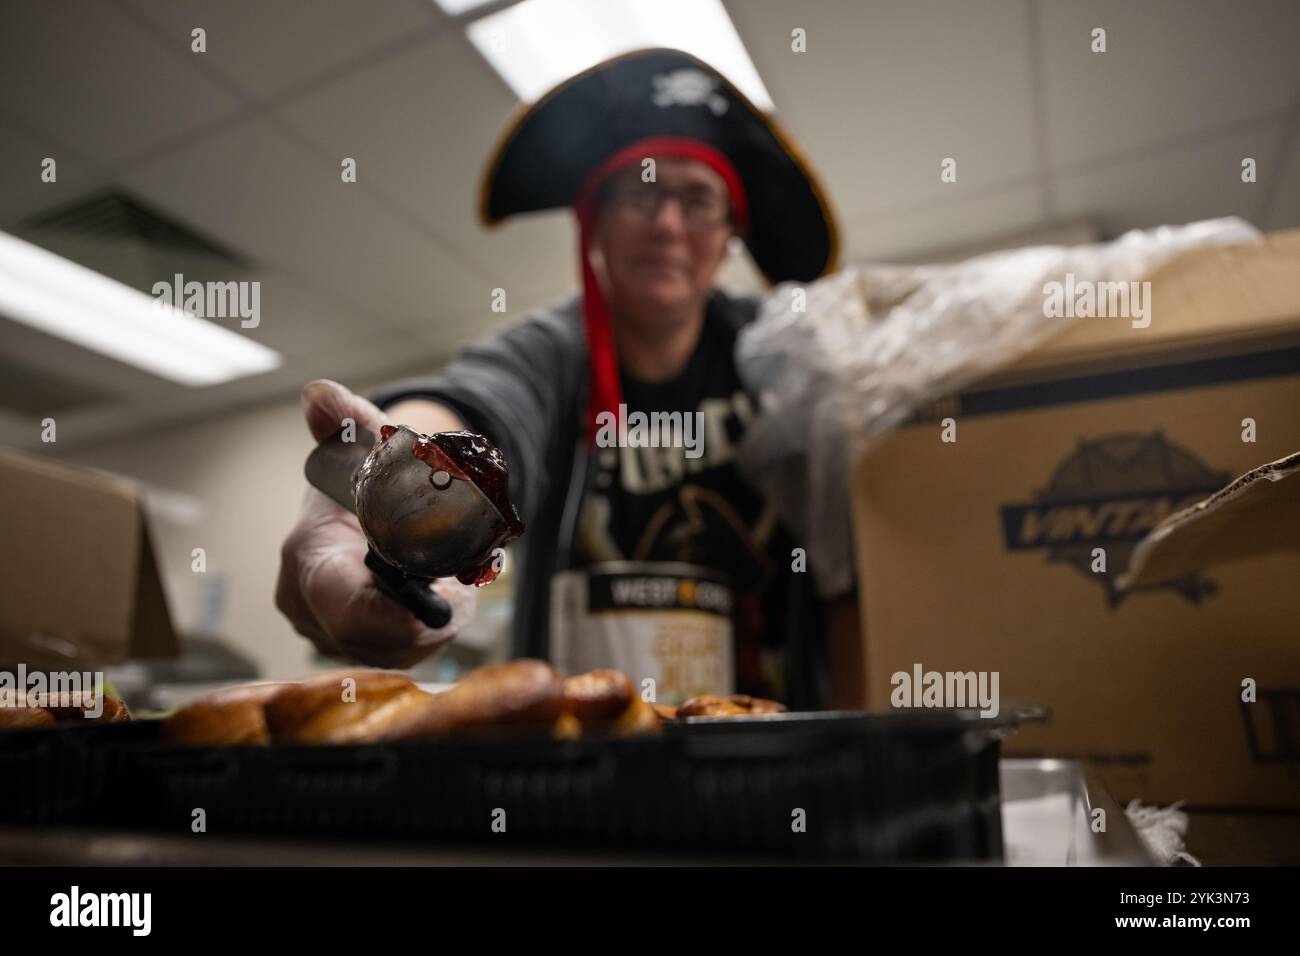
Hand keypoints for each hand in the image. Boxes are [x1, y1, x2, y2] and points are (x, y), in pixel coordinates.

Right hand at [274, 379, 477, 667]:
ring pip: (398, 651)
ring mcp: (334, 636)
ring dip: (431, 624)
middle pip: (379, 637)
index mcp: (307, 561)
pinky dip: (429, 630)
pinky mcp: (362, 651)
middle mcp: (312, 610)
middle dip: (425, 616)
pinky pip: (405, 654)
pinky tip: (439, 604)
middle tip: (455, 586)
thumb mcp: (368, 442)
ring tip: (448, 588)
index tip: (435, 605)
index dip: (389, 613)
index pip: (342, 605)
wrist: (372, 503)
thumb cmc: (369, 477)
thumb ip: (348, 419)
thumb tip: (320, 396)